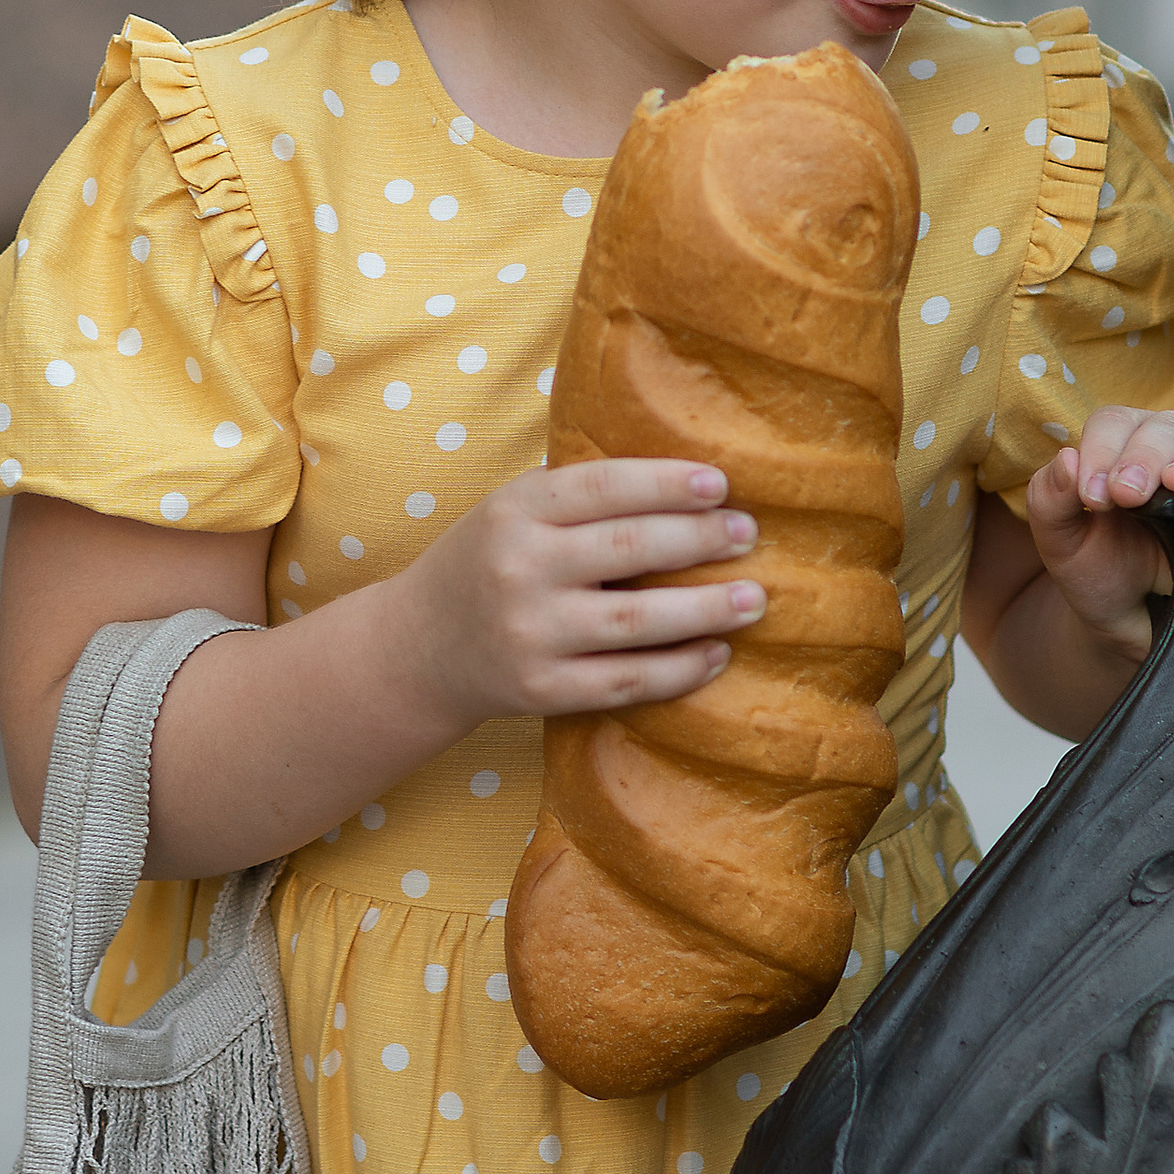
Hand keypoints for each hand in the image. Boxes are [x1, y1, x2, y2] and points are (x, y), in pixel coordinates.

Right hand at [391, 455, 765, 729]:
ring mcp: (531, 634)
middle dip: (700, 539)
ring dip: (705, 609)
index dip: (667, 483)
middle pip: (629, 549)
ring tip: (753, 598)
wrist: (420, 647)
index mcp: (515, 511)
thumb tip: (689, 483)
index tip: (720, 485)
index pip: (604, 487)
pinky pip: (626, 681)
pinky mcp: (542, 689)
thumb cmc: (488, 562)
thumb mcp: (513, 510)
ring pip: (636, 621)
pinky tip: (716, 652)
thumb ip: (579, 497)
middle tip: (748, 534)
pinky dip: (680, 669)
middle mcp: (519, 569)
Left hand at [1020, 409, 1173, 662]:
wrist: (1134, 621)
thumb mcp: (1060, 541)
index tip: (1093, 497)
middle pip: (1169, 427)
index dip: (1102, 450)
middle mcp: (1172, 449)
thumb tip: (1066, 458)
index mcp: (1121, 445)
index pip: (1116, 423)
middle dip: (1146, 457)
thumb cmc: (1098, 569)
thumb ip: (1050, 499)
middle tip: (1127, 495)